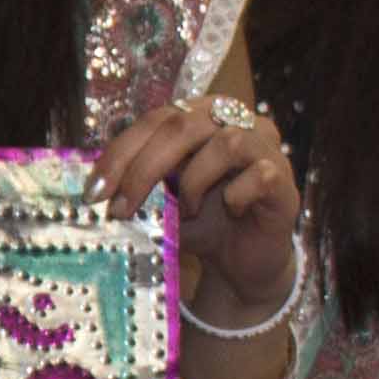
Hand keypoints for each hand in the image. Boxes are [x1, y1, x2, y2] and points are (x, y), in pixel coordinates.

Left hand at [93, 95, 304, 322]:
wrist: (242, 263)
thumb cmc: (201, 224)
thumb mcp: (161, 204)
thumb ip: (138, 188)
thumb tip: (98, 190)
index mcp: (200, 116)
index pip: (154, 120)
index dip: (121, 153)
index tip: (94, 191)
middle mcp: (235, 120)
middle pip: (184, 124)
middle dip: (144, 167)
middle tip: (121, 206)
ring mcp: (264, 146)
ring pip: (226, 143)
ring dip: (194, 181)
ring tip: (187, 210)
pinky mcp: (284, 178)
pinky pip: (260, 175)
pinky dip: (235, 195)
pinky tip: (230, 210)